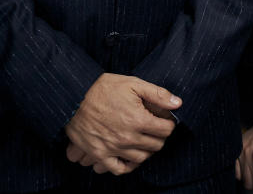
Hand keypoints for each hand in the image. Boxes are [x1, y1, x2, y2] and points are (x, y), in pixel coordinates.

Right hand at [64, 72, 180, 174]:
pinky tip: (131, 156)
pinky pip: (120, 169)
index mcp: (138, 120)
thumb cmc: (103, 88)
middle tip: (155, 128)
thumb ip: (157, 94)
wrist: (74, 97)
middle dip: (160, 136)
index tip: (165, 119)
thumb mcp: (133, 84)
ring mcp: (114, 148)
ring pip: (141, 158)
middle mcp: (128, 138)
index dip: (168, 123)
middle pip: (156, 145)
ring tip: (145, 139)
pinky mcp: (101, 154)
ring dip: (147, 150)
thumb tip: (178, 103)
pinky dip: (129, 166)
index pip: (166, 130)